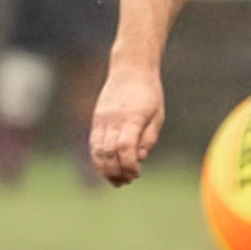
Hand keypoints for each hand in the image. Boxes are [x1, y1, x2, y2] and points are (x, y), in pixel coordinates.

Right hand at [89, 63, 164, 185]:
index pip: (125, 147)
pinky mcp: (97, 119)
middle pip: (108, 152)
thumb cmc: (149, 93)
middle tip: (127, 180)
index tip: (137, 173)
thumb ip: (148, 138)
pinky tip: (107, 167)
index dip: (129, 165)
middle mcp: (114, 119)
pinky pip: (93, 143)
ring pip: (97, 150)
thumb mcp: (157, 115)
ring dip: (105, 169)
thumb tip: (139, 159)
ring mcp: (102, 119)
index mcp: (133, 118)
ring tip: (117, 179)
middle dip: (116, 172)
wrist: (130, 69)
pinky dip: (98, 158)